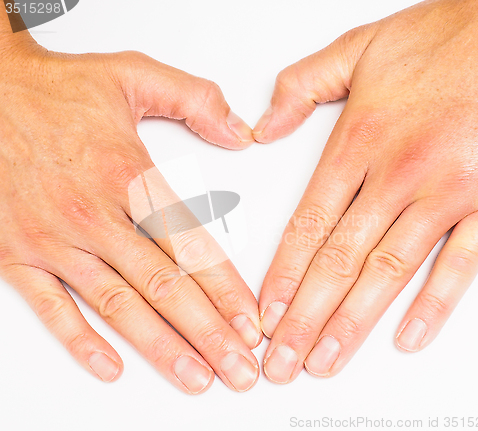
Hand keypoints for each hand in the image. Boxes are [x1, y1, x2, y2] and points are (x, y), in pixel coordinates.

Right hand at [0, 11, 260, 393]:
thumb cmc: (57, 92)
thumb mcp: (134, 75)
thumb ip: (195, 99)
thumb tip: (240, 131)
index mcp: (128, 176)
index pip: (190, 245)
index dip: (226, 288)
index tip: (251, 321)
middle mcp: (94, 216)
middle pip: (165, 286)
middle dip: (208, 333)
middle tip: (239, 368)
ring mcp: (54, 241)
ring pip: (118, 305)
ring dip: (161, 347)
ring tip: (196, 378)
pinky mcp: (17, 255)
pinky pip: (51, 308)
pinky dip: (80, 341)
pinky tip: (111, 367)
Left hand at [255, 0, 477, 382]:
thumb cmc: (443, 41)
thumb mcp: (357, 49)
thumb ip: (301, 86)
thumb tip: (262, 126)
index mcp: (360, 142)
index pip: (308, 225)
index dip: (284, 275)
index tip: (266, 312)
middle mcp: (399, 174)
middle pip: (338, 261)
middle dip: (305, 317)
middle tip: (281, 359)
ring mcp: (446, 193)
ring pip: (387, 272)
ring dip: (352, 323)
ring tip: (324, 360)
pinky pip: (459, 264)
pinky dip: (433, 304)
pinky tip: (407, 338)